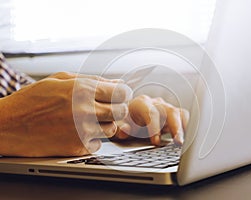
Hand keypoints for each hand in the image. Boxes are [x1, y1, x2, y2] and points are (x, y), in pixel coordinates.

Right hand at [0, 72, 131, 156]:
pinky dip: (93, 139)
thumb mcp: (61, 79)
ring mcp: (82, 131)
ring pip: (112, 129)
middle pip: (121, 111)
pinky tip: (80, 132)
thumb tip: (116, 82)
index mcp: (83, 89)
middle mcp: (86, 110)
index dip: (123, 93)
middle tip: (107, 107)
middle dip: (117, 108)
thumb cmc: (32, 100)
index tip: (119, 95)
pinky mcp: (77, 148)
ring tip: (90, 120)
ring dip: (106, 124)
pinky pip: (98, 144)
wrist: (9, 125)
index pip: (121, 92)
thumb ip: (92, 80)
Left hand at [113, 95, 188, 145]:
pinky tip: (187, 139)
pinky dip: (186, 128)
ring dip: (183, 128)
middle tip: (178, 142)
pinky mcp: (173, 115)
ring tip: (185, 142)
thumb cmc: (124, 120)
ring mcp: (166, 108)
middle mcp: (156, 104)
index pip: (151, 113)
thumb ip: (120, 128)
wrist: (128, 114)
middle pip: (170, 111)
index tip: (156, 142)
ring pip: (179, 114)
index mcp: (142, 103)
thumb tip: (125, 130)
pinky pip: (183, 118)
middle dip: (176, 127)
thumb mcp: (118, 125)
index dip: (155, 128)